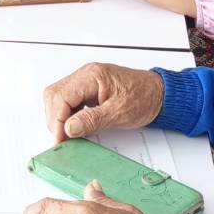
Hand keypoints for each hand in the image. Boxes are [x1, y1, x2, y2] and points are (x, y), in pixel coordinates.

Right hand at [43, 62, 166, 141]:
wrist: (159, 93)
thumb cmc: (144, 98)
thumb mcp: (119, 113)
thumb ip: (92, 120)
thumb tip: (69, 128)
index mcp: (92, 76)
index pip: (61, 96)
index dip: (56, 120)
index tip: (59, 139)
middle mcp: (85, 75)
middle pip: (55, 94)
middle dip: (54, 119)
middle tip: (61, 139)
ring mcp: (85, 80)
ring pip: (58, 96)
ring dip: (58, 116)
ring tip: (66, 134)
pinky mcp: (88, 88)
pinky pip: (68, 99)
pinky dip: (67, 113)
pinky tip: (74, 126)